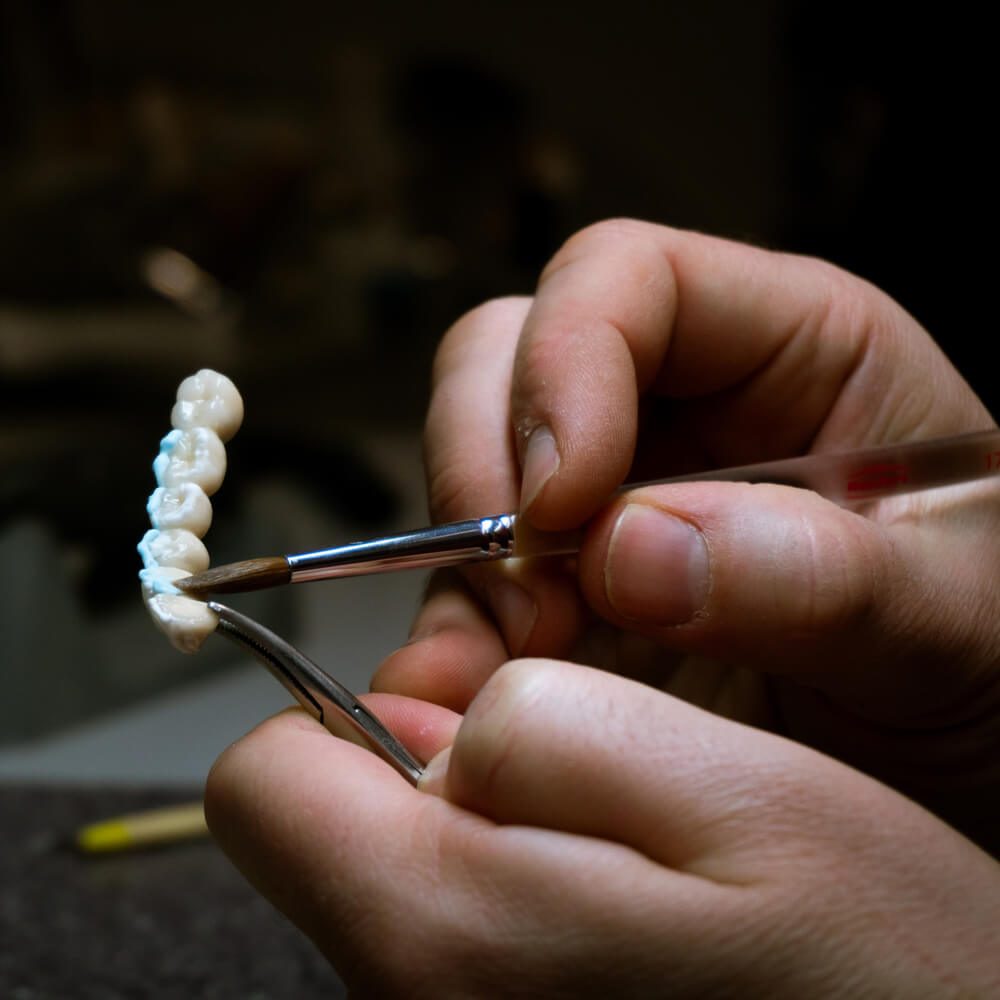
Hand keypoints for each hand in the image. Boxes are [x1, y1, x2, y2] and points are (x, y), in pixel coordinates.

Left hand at [206, 661, 999, 996]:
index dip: (351, 707)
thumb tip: (427, 723)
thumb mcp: (733, 796)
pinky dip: (530, 868)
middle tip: (593, 754)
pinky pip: (466, 915)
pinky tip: (634, 888)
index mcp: (443, 933)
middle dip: (445, 752)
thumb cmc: (874, 967)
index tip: (462, 692)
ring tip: (635, 825)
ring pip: (410, 861)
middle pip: (339, 818)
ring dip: (504, 809)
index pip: (266, 780)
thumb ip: (548, 732)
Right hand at [373, 220, 999, 846]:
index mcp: (792, 348)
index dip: (565, 364)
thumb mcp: (957, 619)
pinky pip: (477, 584)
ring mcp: (614, 500)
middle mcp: (679, 408)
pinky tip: (469, 699)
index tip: (562, 501)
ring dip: (464, 571)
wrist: (961, 765)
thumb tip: (630, 548)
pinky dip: (456, 637)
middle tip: (526, 596)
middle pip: (509, 355)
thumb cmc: (990, 657)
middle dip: (487, 465)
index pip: (626, 279)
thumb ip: (826, 580)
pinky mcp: (576, 591)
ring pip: (476, 473)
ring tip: (494, 672)